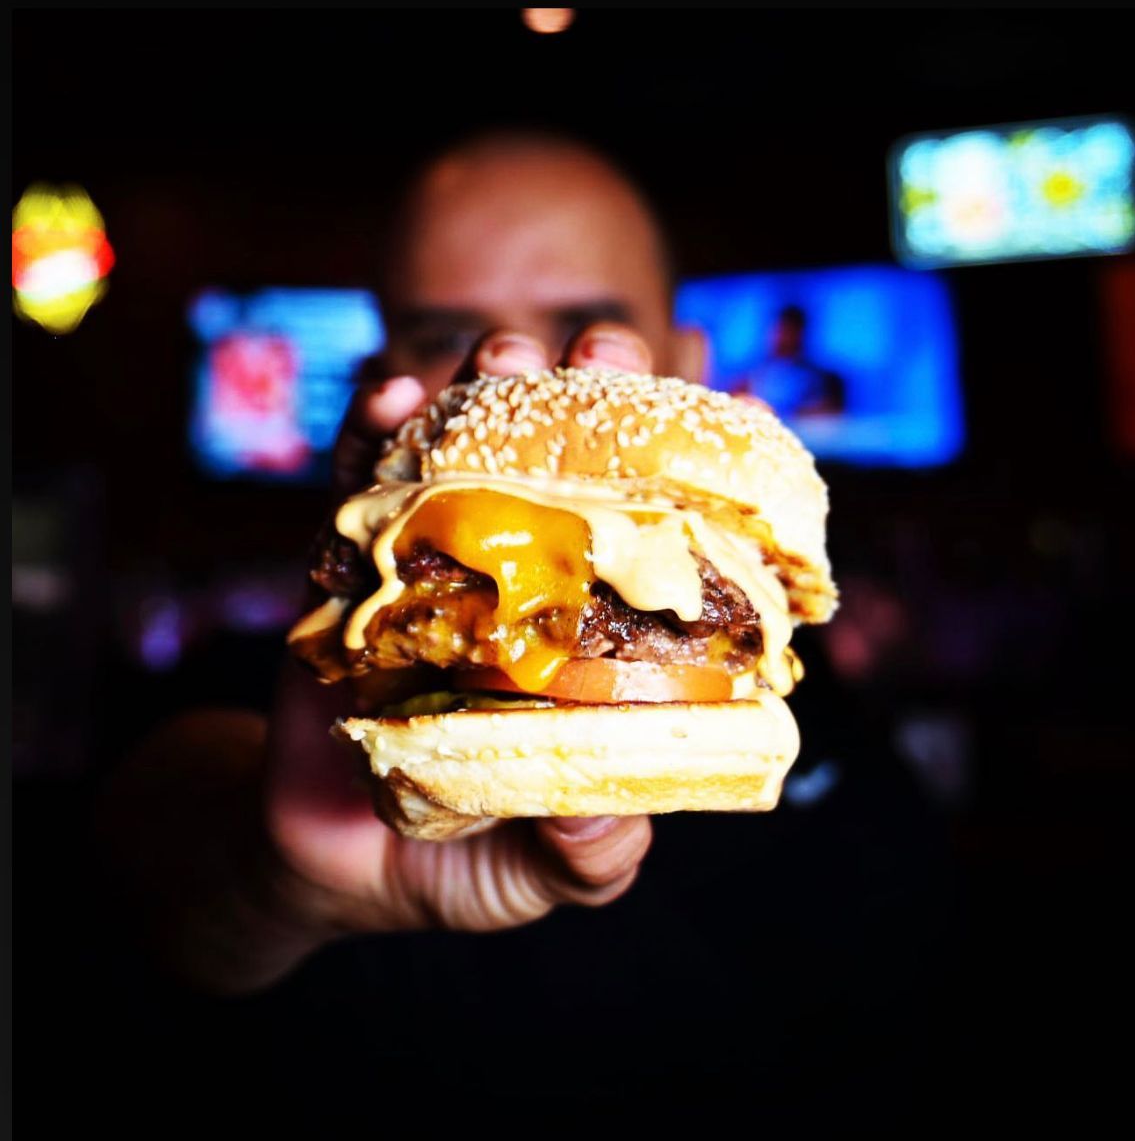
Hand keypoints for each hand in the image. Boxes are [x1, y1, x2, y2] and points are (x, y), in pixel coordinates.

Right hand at [261, 323, 655, 942]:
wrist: (328, 860)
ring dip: (486, 386)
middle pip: (564, 461)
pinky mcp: (349, 560)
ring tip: (502, 354)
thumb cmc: (465, 858)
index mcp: (589, 632)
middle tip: (603, 348)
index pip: (651, 526)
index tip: (718, 385)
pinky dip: (371, 431)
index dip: (683, 457)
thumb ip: (587, 856)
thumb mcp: (548, 873)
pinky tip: (392, 400)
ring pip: (466, 447)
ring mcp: (436, 558)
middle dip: (589, 392)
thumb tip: (594, 818)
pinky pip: (354, 480)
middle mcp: (522, 576)